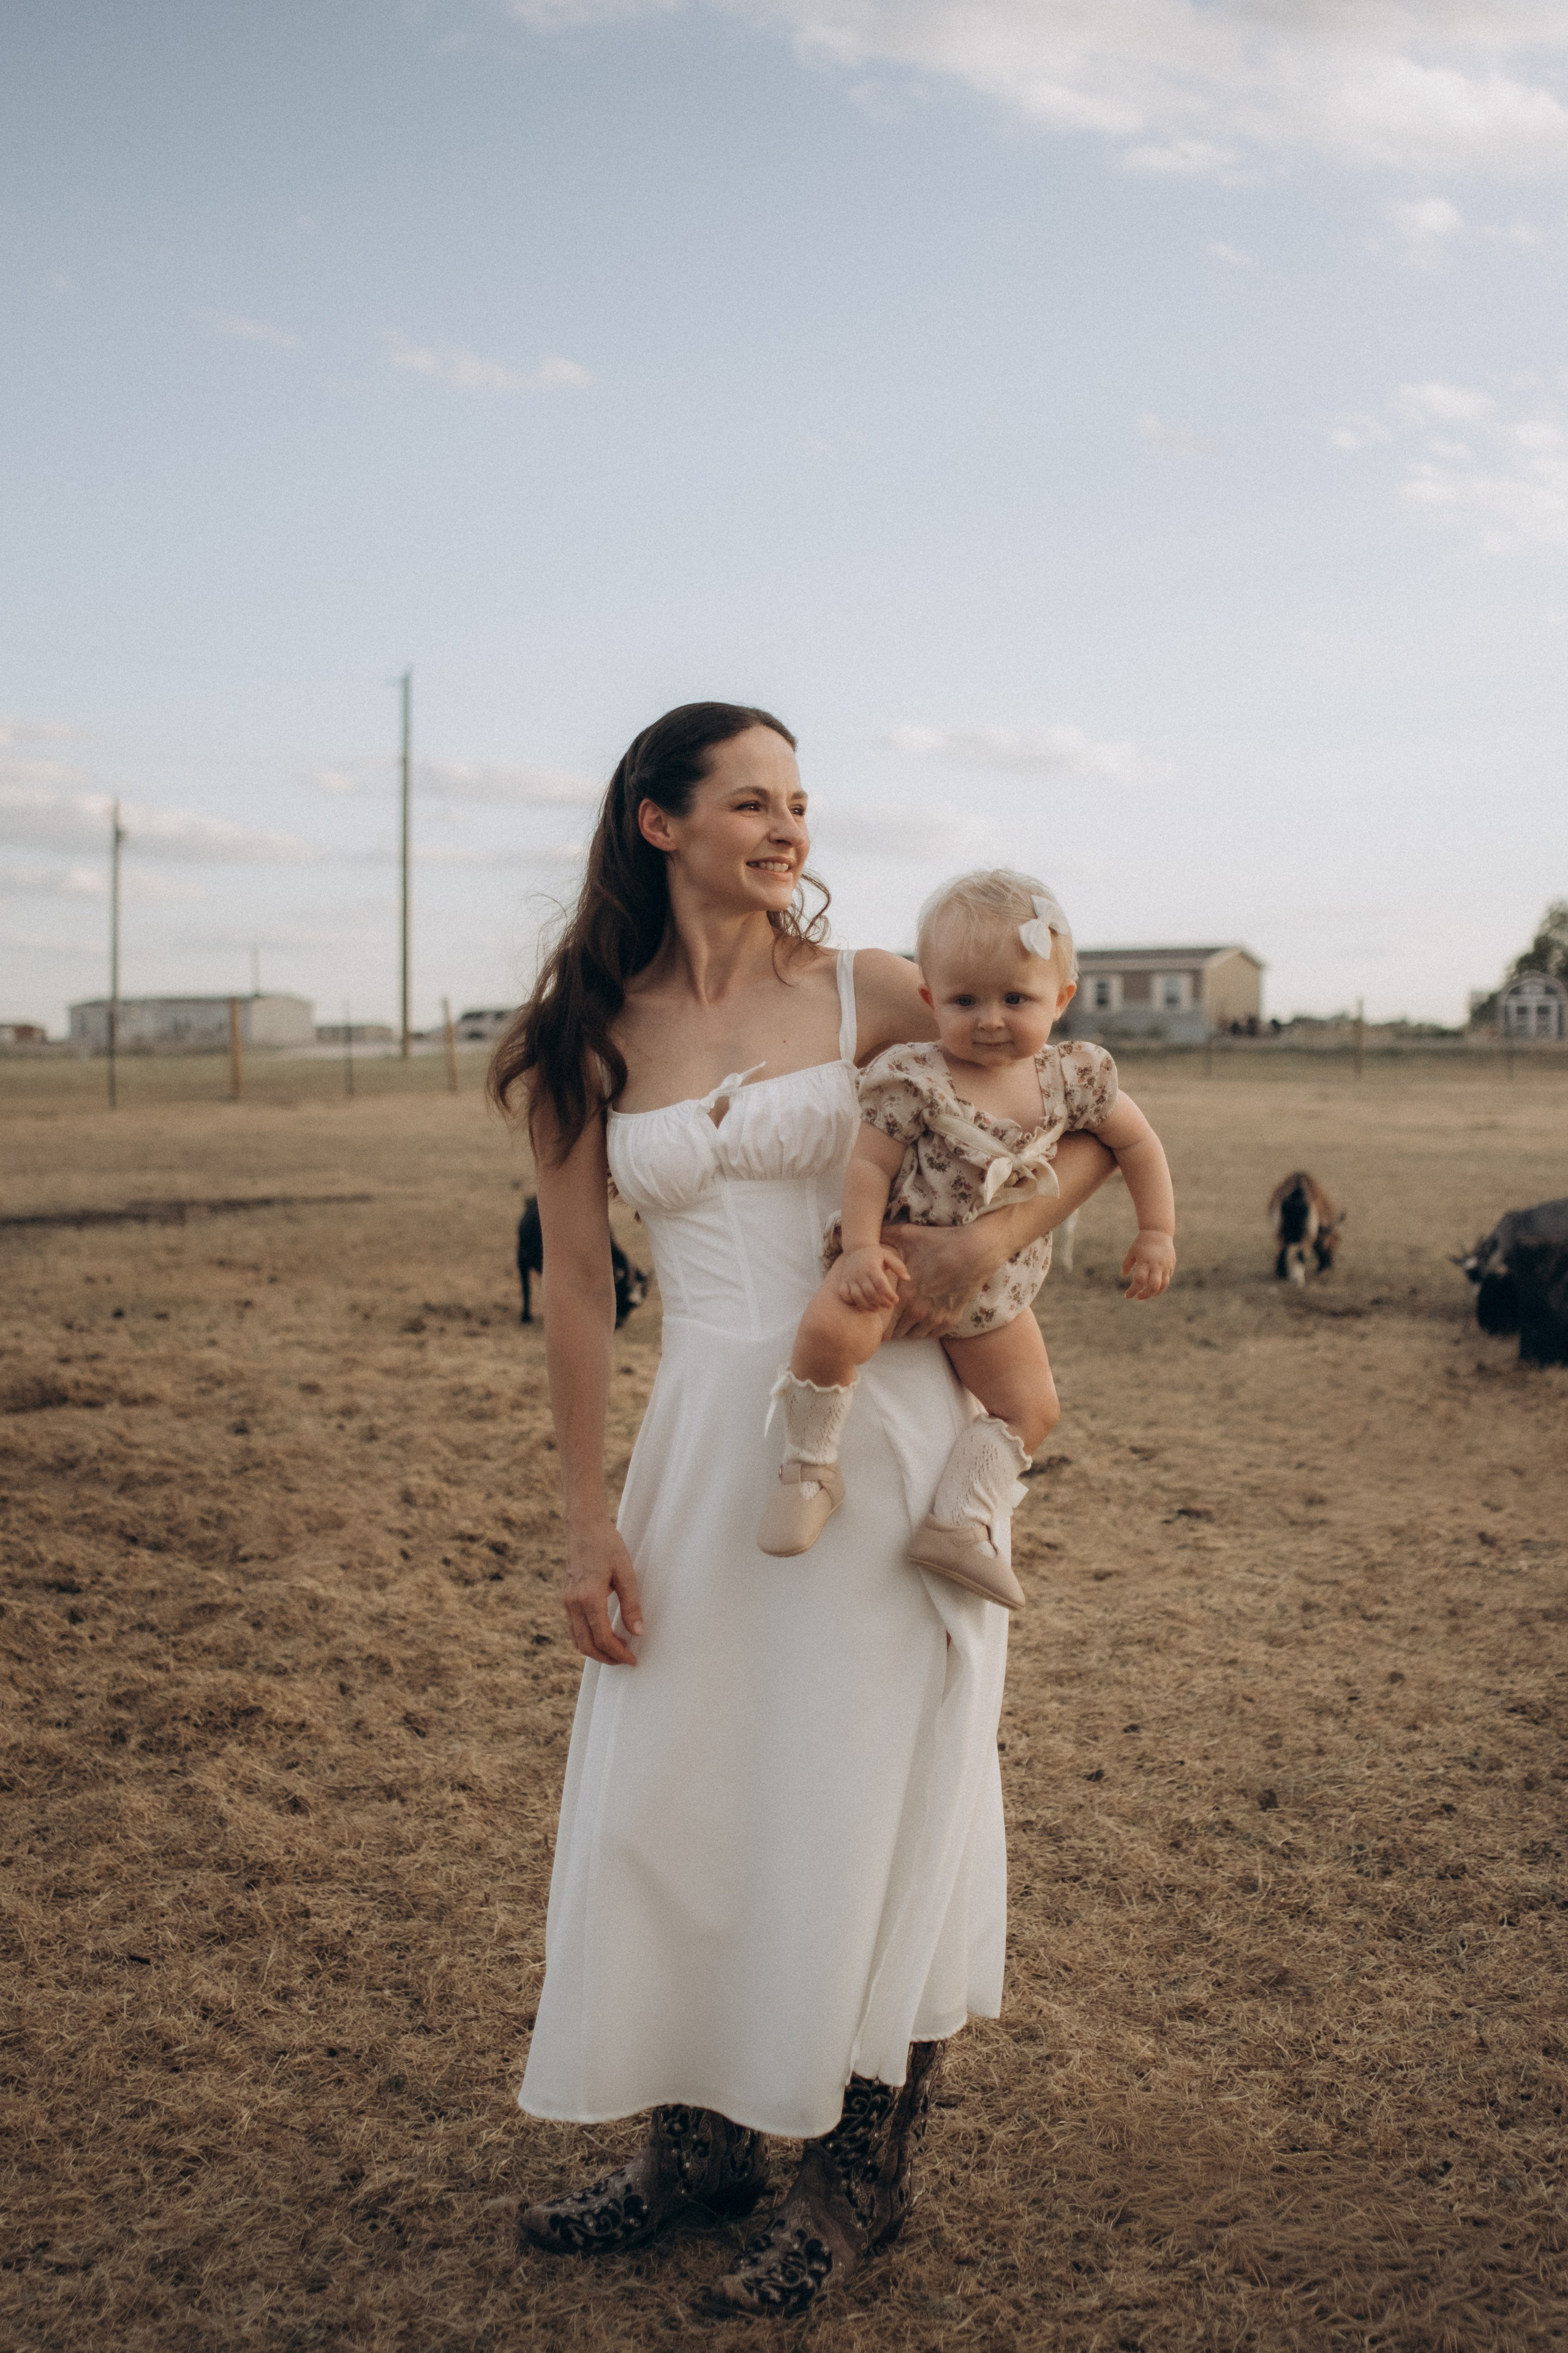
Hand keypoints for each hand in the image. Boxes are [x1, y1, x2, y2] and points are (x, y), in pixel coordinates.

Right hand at [562, 1516, 643, 1665]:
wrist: (584, 1526)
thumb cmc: (607, 1545)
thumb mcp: (626, 1573)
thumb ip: (631, 1605)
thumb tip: (637, 1633)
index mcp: (589, 1598)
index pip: (602, 1638)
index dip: (618, 1653)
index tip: (632, 1660)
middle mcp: (573, 1603)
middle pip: (586, 1645)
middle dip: (606, 1658)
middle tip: (626, 1660)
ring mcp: (567, 1601)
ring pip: (577, 1639)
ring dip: (596, 1650)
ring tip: (618, 1649)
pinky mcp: (567, 1598)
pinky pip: (574, 1628)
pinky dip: (588, 1638)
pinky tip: (604, 1635)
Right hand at [835, 1242, 908, 1310]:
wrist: (856, 1248)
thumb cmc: (875, 1255)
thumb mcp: (888, 1256)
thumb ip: (898, 1266)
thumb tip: (907, 1278)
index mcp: (871, 1266)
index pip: (881, 1283)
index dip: (889, 1294)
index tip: (896, 1300)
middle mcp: (859, 1273)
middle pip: (870, 1292)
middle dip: (881, 1302)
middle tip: (889, 1306)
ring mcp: (850, 1278)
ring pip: (857, 1297)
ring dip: (868, 1306)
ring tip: (878, 1308)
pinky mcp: (843, 1282)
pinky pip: (845, 1296)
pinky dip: (853, 1302)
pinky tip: (863, 1304)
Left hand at [883, 1221, 998, 1338]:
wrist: (975, 1250)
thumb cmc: (939, 1241)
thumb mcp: (907, 1235)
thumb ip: (884, 1236)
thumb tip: (869, 1233)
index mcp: (904, 1296)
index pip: (883, 1325)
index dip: (878, 1320)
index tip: (878, 1312)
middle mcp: (919, 1312)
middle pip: (896, 1334)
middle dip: (891, 1326)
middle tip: (890, 1315)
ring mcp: (936, 1318)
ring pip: (913, 1336)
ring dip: (908, 1329)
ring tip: (906, 1316)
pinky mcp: (951, 1320)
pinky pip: (932, 1334)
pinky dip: (926, 1328)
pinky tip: (924, 1316)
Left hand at [1122, 1229, 1175, 1300]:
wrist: (1159, 1232)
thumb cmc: (1142, 1242)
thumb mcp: (1132, 1252)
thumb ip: (1127, 1264)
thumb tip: (1125, 1275)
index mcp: (1144, 1261)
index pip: (1139, 1281)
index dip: (1133, 1291)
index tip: (1127, 1296)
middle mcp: (1156, 1265)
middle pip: (1153, 1286)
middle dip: (1145, 1295)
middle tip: (1138, 1297)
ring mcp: (1165, 1266)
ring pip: (1163, 1286)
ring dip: (1154, 1294)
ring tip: (1146, 1295)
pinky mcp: (1171, 1266)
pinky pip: (1167, 1280)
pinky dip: (1160, 1287)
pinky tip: (1153, 1288)